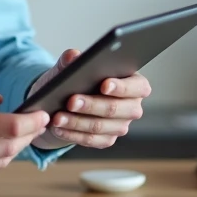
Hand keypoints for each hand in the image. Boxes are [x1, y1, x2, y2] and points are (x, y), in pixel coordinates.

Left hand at [28, 49, 150, 150]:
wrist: (65, 101)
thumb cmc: (76, 79)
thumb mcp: (71, 66)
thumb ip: (72, 59)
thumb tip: (72, 56)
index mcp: (134, 83)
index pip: (137, 86)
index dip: (122, 87)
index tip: (104, 85)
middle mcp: (132, 107)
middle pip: (115, 108)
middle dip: (92, 105)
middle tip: (71, 101)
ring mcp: (120, 126)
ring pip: (100, 126)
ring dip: (77, 122)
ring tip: (58, 117)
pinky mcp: (107, 140)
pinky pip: (91, 139)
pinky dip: (72, 134)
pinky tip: (58, 128)